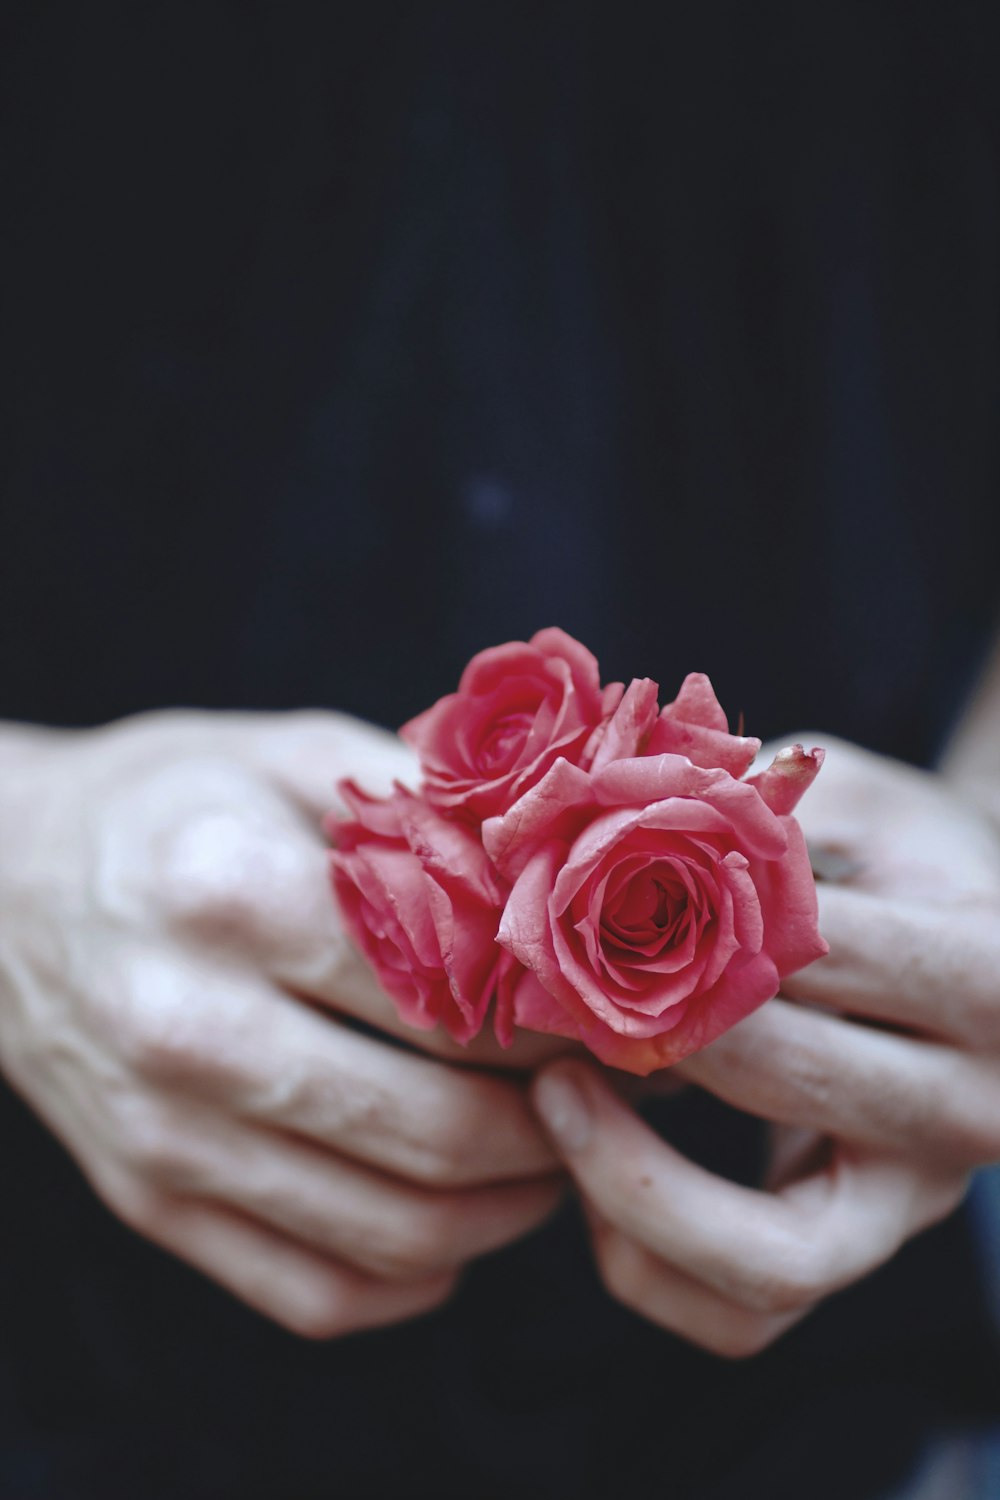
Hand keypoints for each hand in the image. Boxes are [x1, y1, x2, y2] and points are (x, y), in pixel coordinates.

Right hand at [0, 710, 562, 1337]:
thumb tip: (569, 863)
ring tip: (556, 1156)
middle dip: (557, 1125)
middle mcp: (189, 1027)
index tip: (626, 1018)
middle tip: (610, 1095)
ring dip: (509, 1209)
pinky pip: (316, 1290)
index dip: (565, 1019)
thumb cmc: (165, 805)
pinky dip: (415, 1275)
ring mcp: (162, 1134)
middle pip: (437, 1128)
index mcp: (231, 893)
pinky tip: (457, 1216)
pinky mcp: (149, 1201)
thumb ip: (423, 801)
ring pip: (394, 1230)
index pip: (453, 995)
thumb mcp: (284, 751)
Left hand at [531, 736, 999, 1355]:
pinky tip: (589, 1166)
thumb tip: (613, 821)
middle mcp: (974, 1108)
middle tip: (550, 991)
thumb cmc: (898, 854)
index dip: (706, 920)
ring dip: (631, 1184)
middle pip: (794, 1084)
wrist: (973, 940)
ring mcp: (912, 1195)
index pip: (839, 954)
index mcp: (993, 976)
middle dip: (653, 1031)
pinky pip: (740, 1312)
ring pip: (768, 1258)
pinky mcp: (853, 1242)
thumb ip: (766, 810)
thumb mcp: (859, 800)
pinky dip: (647, 1261)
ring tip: (552, 1093)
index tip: (601, 892)